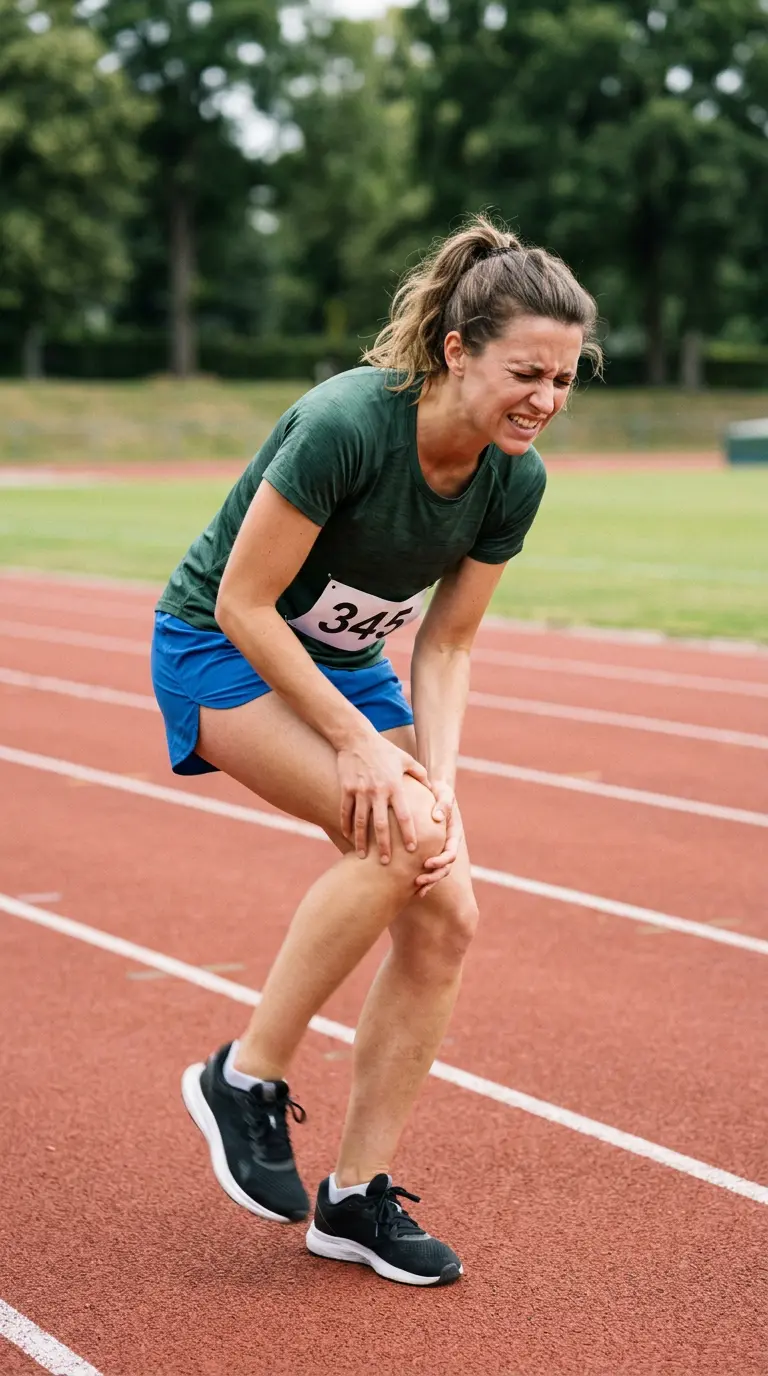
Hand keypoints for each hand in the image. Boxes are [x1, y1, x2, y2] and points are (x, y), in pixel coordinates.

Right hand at [337, 733, 430, 864]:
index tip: (412, 849)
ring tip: (362, 856)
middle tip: (385, 863)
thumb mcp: (406, 759)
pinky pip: (345, 812)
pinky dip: (345, 825)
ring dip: (361, 841)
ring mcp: (360, 791)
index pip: (404, 816)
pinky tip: (347, 836)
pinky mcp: (346, 789)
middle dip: (384, 846)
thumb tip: (433, 787)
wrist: (356, 738)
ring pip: (360, 822)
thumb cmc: (384, 750)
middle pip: (381, 825)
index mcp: (395, 786)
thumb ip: (420, 775)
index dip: (408, 834)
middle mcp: (378, 792)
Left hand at [415, 781, 462, 896]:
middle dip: (433, 876)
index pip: (451, 853)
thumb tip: (437, 817)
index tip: (427, 863)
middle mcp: (448, 845)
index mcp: (453, 834)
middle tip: (419, 880)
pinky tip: (412, 887)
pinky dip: (422, 877)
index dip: (441, 860)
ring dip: (429, 881)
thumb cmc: (438, 791)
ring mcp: (439, 849)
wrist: (430, 791)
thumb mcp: (444, 793)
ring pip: (437, 871)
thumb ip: (443, 803)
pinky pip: (427, 868)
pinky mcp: (428, 850)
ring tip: (416, 886)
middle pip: (445, 867)